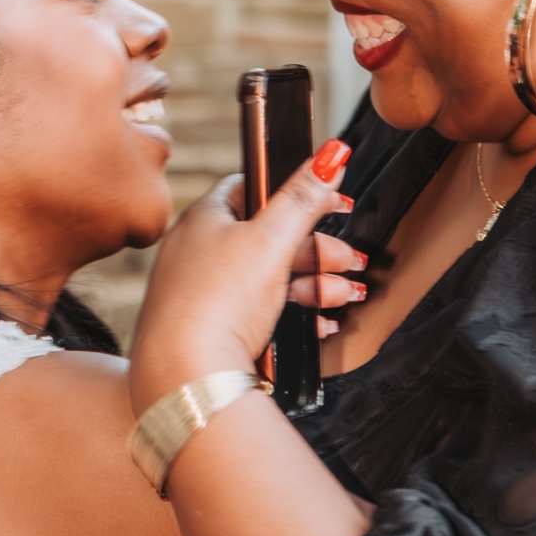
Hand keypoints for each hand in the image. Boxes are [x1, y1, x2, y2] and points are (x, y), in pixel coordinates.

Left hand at [131, 141, 358, 408]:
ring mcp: (203, 295)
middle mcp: (198, 254)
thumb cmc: (216, 303)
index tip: (330, 201)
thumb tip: (329, 155)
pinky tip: (321, 325)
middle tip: (349, 259)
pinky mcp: (212, 332)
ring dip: (315, 285)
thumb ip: (303, 198)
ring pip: (270, 280)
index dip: (294, 191)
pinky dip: (295, 316)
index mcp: (203, 220)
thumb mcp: (270, 240)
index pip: (251, 187)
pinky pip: (261, 316)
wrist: (187, 379)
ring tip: (345, 294)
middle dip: (316, 249)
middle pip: (269, 239)